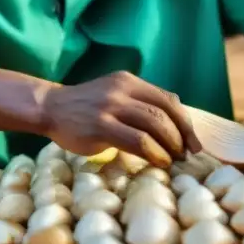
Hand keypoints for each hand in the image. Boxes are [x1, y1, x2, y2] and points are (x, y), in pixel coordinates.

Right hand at [39, 71, 201, 168]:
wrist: (50, 108)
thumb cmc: (86, 108)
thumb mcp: (115, 95)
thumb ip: (139, 104)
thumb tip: (174, 127)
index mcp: (130, 82)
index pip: (168, 100)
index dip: (185, 122)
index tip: (193, 141)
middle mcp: (123, 90)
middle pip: (165, 112)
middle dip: (182, 136)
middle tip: (186, 154)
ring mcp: (111, 107)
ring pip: (154, 125)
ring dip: (170, 145)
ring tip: (174, 160)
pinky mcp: (101, 126)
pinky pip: (138, 140)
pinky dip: (155, 153)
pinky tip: (159, 162)